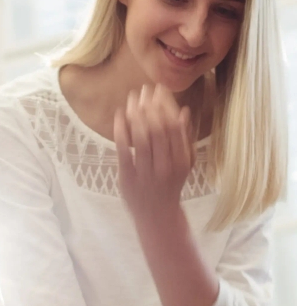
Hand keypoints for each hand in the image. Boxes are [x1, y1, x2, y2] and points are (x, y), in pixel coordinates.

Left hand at [114, 84, 193, 224]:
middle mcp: (165, 166)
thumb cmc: (171, 184)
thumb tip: (185, 111)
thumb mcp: (185, 163)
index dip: (166, 105)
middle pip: (157, 129)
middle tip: (144, 88)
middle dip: (150, 105)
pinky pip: (123, 149)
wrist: (157, 216)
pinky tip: (119, 115)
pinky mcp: (127, 176)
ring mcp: (146, 172)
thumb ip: (185, 138)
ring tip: (132, 98)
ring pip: (141, 137)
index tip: (159, 89)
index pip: (174, 127)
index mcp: (181, 160)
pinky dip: (121, 130)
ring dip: (136, 113)